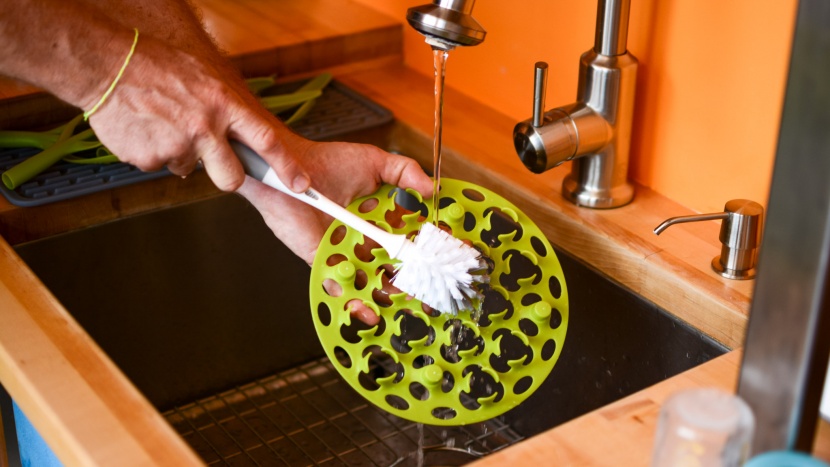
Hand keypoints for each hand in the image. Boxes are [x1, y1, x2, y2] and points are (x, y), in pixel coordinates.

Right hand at [87, 34, 307, 192]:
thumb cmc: (155, 67)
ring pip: (189, 169)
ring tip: (162, 123)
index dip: (286, 168)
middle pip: (231, 178)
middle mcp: (205, 127)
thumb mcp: (204, 79)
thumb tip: (237, 137)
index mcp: (224, 104)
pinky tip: (144, 128)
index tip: (301, 185)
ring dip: (179, 153)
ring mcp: (178, 145)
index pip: (266, 142)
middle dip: (227, 177)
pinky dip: (152, 151)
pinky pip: (159, 165)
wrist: (106, 65)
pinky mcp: (150, 159)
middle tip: (212, 161)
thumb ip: (223, 110)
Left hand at [236, 137, 432, 324]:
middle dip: (414, 285)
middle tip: (433, 296)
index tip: (448, 262)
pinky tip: (368, 313)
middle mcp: (365, 239)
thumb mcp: (374, 162)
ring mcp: (345, 253)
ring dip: (388, 299)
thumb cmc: (327, 162)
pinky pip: (339, 287)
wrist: (288, 167)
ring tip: (408, 309)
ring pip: (370, 283)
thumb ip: (405, 172)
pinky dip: (353, 303)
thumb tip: (432, 189)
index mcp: (381, 220)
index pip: (410, 241)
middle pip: (394, 268)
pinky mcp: (322, 262)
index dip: (429, 253)